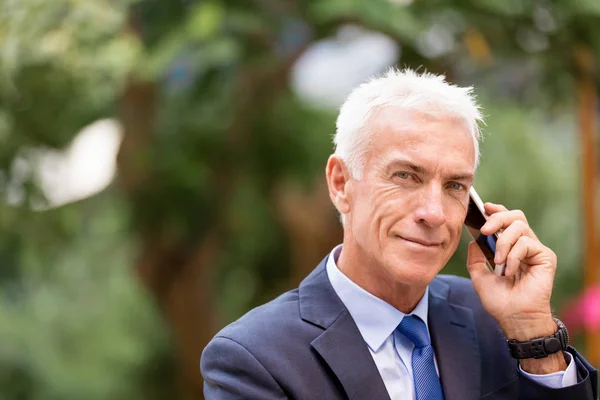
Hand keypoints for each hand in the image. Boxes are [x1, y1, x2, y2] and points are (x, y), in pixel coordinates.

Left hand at [466, 202, 557, 340]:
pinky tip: (509, 271)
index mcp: (511, 248)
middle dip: (498, 218)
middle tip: (485, 230)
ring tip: (498, 262)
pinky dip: (513, 256)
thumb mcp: (479, 277)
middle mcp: (525, 246)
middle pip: (516, 216)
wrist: (514, 319)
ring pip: (520, 227)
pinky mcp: (546, 257)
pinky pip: (527, 243)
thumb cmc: (500, 301)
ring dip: (503, 243)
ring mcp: (536, 250)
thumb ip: (476, 258)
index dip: (497, 211)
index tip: (484, 208)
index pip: (507, 221)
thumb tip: (474, 241)